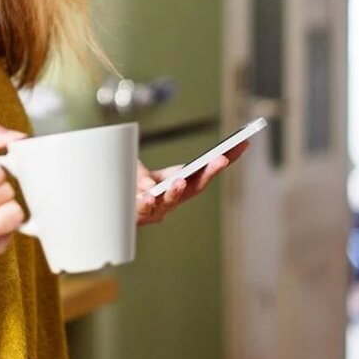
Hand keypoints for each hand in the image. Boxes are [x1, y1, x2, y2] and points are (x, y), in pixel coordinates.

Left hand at [135, 141, 249, 225]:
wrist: (116, 205)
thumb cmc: (133, 184)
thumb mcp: (142, 172)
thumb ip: (145, 175)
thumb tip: (150, 187)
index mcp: (182, 184)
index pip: (206, 170)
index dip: (226, 159)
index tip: (242, 143)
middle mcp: (176, 199)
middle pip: (196, 186)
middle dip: (210, 173)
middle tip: (221, 159)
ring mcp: (160, 209)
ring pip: (171, 200)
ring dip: (177, 190)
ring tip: (180, 180)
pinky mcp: (142, 215)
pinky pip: (145, 208)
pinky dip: (147, 200)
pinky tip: (148, 194)